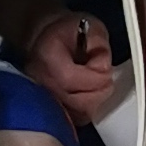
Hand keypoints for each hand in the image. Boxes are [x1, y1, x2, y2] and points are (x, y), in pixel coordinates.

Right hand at [21, 8, 117, 124]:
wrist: (45, 39)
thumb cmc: (68, 33)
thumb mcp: (89, 25)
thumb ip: (98, 42)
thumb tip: (103, 65)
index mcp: (46, 56)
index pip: (69, 78)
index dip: (94, 76)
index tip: (105, 67)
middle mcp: (39, 81)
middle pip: (75, 102)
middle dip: (99, 91)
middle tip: (106, 79)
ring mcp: (40, 99)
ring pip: (76, 115)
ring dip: (94, 102)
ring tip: (98, 87)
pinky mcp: (48, 111)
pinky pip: (73, 121)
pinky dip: (87, 111)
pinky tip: (90, 96)